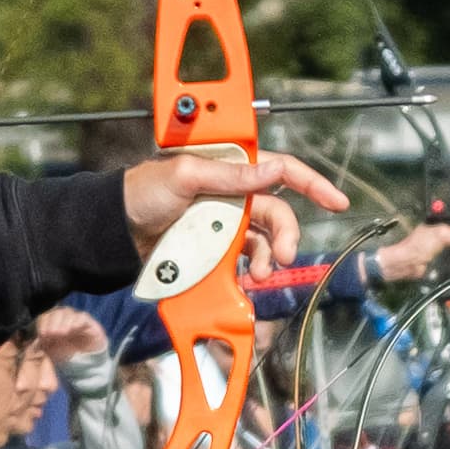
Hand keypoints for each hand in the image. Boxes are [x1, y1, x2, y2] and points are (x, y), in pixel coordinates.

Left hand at [32, 305, 108, 361]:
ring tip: (61, 333)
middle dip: (52, 322)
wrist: (86, 357)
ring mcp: (75, 318)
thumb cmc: (65, 352)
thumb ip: (41, 346)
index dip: (42, 324)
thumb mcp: (51, 351)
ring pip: (67, 313)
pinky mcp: (88, 321)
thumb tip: (30, 344)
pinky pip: (82, 317)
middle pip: (55, 313)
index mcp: (51, 323)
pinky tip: (73, 329)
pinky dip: (76, 321)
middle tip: (51, 333)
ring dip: (63, 321)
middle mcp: (62, 318)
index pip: (44, 317)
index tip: (42, 334)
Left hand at [118, 149, 344, 272]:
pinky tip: (244, 280)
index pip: (280, 170)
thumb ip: (230, 174)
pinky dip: (248, 271)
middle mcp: (232, 195)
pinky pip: (241, 261)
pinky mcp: (213, 249)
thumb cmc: (141, 192)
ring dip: (268, 258)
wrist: (113, 231)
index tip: (336, 202)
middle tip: (284, 257)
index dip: (311, 183)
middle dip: (287, 235)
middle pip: (277, 214)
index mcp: (229, 168)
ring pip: (263, 242)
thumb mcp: (185, 175)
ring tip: (258, 275)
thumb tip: (273, 170)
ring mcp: (223, 223)